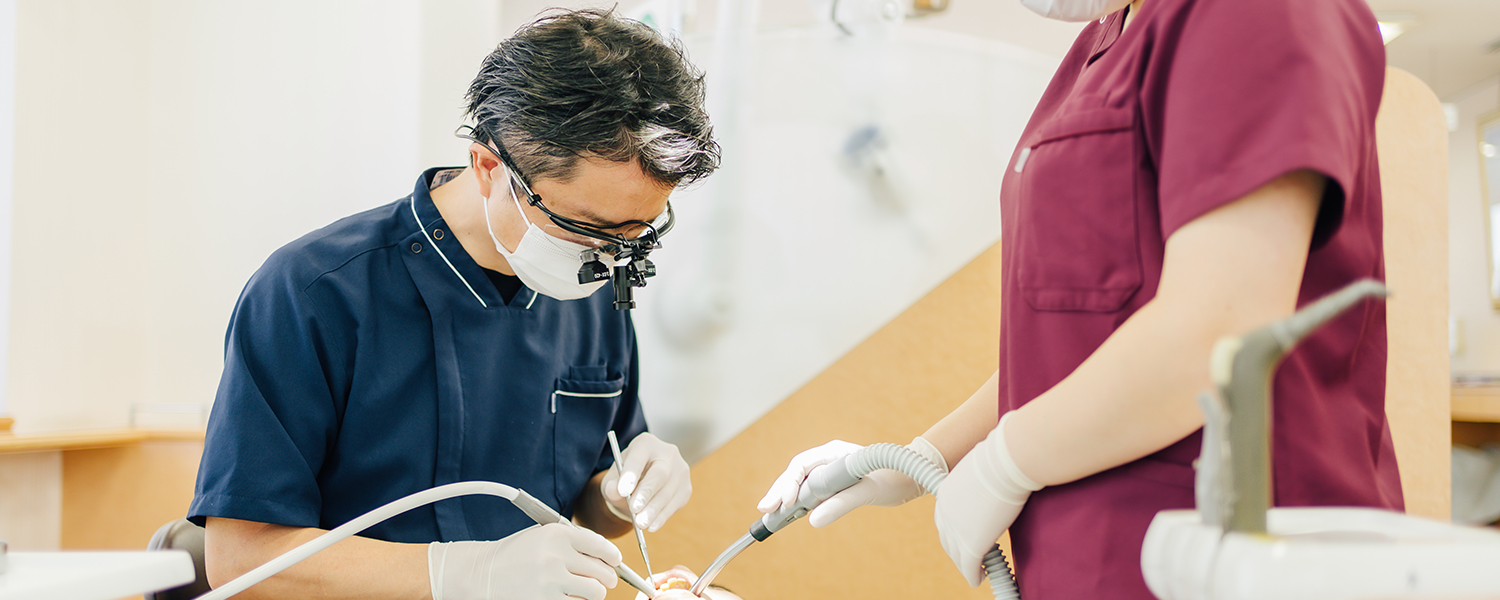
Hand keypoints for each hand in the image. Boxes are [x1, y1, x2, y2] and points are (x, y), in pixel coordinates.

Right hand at [428, 523, 621, 599]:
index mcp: (557, 534)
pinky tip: (571, 598)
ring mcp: (551, 581)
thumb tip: (608, 555)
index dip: (614, 557)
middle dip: (609, 578)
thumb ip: (572, 541)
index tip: (616, 562)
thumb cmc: (516, 553)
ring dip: (595, 594)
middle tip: (605, 581)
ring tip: (589, 591)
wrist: (482, 573)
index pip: (601, 546)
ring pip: (596, 592)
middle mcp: (556, 556)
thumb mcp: (542, 536)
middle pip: (603, 572)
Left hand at [601, 432, 690, 531]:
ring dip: (654, 509)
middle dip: (646, 493)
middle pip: (660, 473)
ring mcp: (680, 470)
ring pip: (668, 491)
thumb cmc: (625, 479)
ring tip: (640, 523)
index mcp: (646, 444)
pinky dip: (662, 516)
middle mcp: (667, 452)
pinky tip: (652, 526)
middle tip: (634, 509)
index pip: (639, 457)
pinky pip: (675, 503)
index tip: (622, 490)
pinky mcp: (685, 488)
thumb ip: (611, 485)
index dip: (631, 473)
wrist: (642, 484)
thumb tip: (615, 491)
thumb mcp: (613, 480)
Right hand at [757, 437, 946, 527]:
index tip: (785, 504)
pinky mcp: (833, 482)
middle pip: (795, 474)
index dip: (789, 484)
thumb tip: (812, 520)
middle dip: (779, 491)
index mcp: (834, 452)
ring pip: (800, 482)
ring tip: (771, 514)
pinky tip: (790, 513)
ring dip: (785, 497)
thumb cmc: (892, 479)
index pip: (801, 465)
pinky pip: (810, 490)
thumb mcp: (867, 492)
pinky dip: (798, 502)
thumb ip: (840, 504)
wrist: (910, 476)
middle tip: (765, 510)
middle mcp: (828, 458)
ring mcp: (829, 469)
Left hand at [934, 412, 1041, 586]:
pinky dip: (973, 576)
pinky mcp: (971, 544)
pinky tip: (979, 579)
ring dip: (967, 565)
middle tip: (969, 559)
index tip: (963, 539)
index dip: (953, 533)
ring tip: (976, 571)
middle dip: (957, 551)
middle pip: (947, 540)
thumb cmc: (1004, 456)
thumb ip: (983, 477)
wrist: (1007, 461)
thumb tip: (998, 463)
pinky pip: (969, 568)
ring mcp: (957, 529)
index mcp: (946, 493)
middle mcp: (945, 512)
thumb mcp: (985, 466)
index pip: (944, 520)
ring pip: (958, 556)